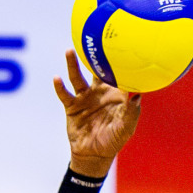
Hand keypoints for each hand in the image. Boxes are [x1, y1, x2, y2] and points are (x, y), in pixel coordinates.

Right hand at [54, 49, 141, 177]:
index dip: (119, 61)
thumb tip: (137, 96)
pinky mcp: (71, 106)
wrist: (94, 155)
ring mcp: (84, 97)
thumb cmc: (113, 140)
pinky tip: (56, 78)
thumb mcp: (125, 128)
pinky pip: (65, 94)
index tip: (120, 46)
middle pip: (95, 69)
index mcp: (114, 94)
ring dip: (73, 64)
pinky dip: (60, 87)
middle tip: (92, 38)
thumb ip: (132, 113)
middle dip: (94, 55)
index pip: (117, 74)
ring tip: (70, 50)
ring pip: (77, 77)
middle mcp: (99, 91)